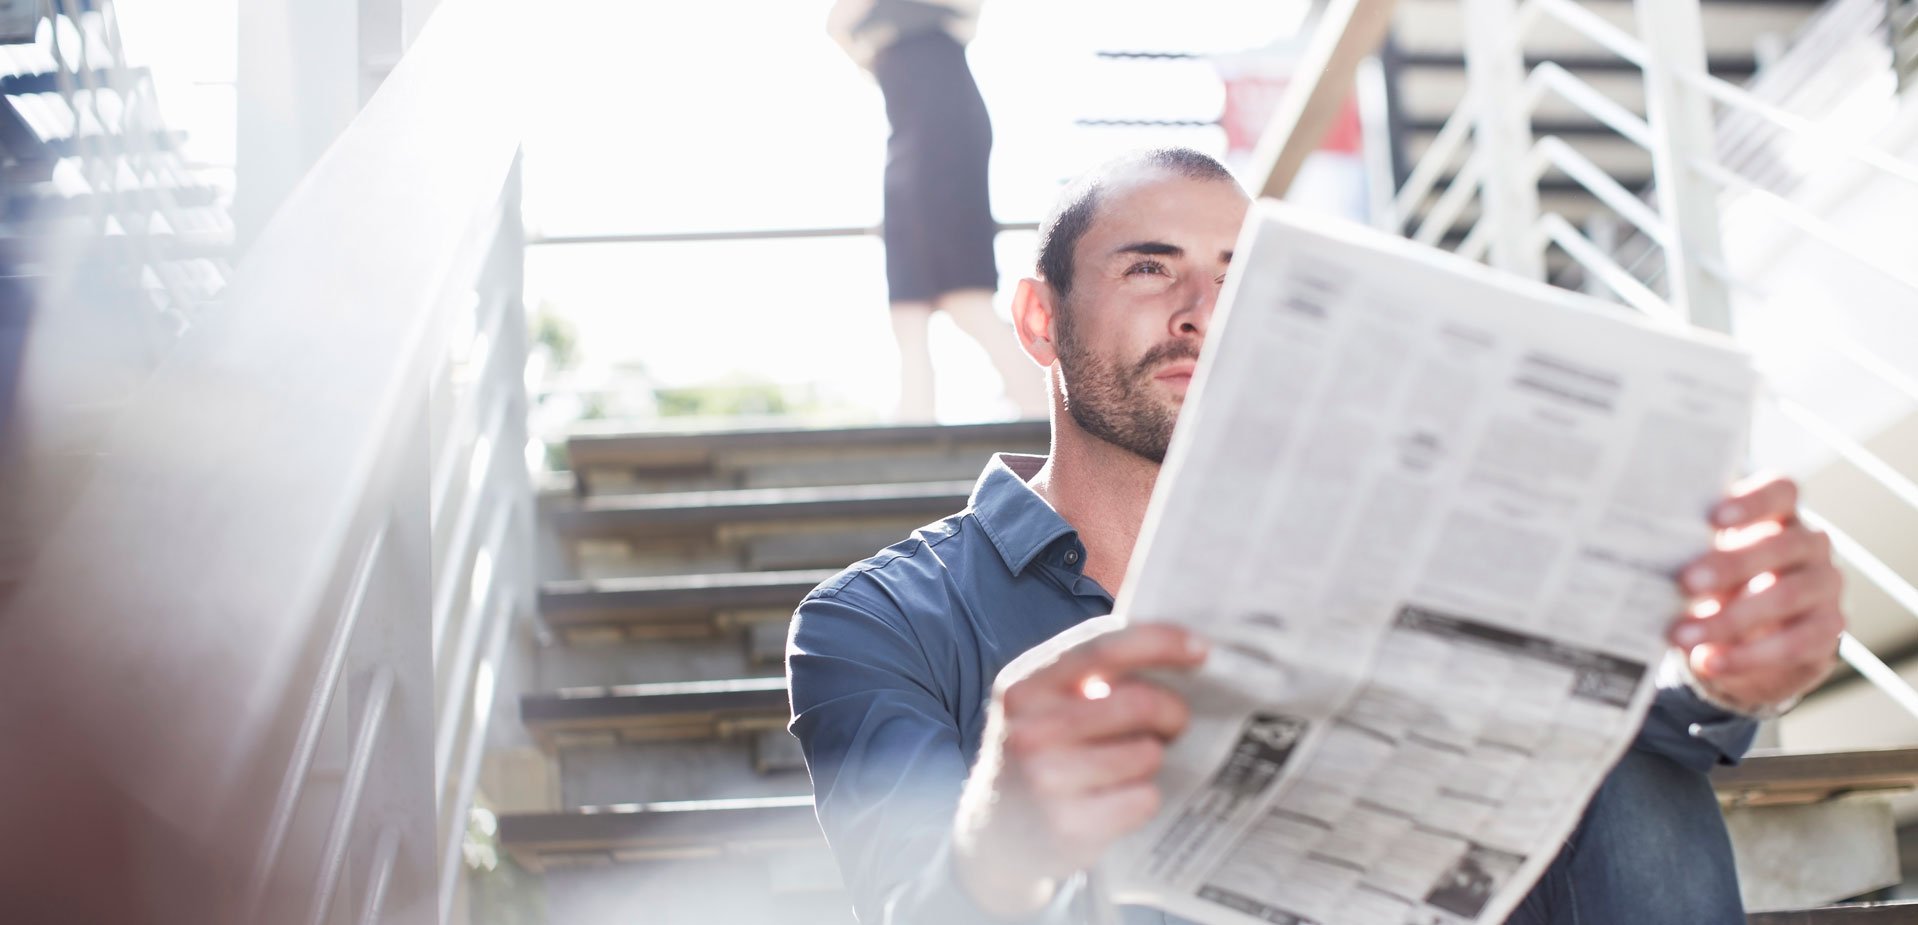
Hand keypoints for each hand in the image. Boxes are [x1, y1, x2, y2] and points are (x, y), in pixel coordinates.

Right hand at [951, 618, 1207, 918]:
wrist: (995, 839)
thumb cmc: (1039, 758)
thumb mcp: (1042, 707)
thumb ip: (1090, 675)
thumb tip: (1176, 648)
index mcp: (1025, 686)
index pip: (1104, 648)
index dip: (1160, 642)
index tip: (1202, 649)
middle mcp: (1030, 729)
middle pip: (1138, 702)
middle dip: (1173, 711)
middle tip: (1175, 723)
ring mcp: (1046, 780)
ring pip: (1147, 753)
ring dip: (1152, 760)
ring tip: (1129, 768)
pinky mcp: (1070, 826)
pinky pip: (1145, 798)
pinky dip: (1144, 798)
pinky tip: (1116, 801)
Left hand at [1669, 475, 1844, 714]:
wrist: (1753, 637)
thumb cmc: (1721, 582)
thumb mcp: (1704, 560)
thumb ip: (1685, 548)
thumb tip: (1631, 547)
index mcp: (1780, 514)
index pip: (1781, 490)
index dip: (1753, 501)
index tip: (1713, 518)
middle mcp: (1810, 544)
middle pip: (1780, 545)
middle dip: (1729, 565)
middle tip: (1685, 582)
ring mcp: (1825, 585)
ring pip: (1786, 595)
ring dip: (1731, 618)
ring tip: (1684, 634)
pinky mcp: (1829, 629)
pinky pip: (1796, 643)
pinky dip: (1749, 655)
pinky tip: (1711, 661)